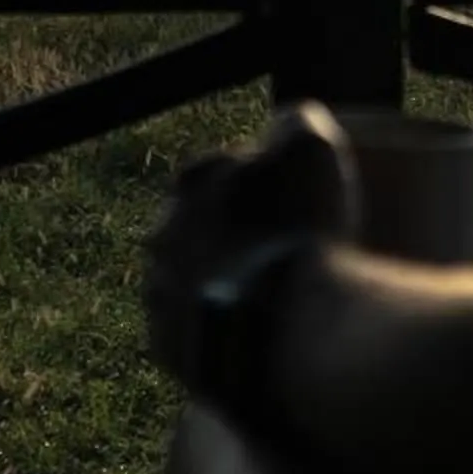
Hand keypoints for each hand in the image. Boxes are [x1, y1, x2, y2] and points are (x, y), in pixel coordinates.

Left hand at [143, 101, 359, 388]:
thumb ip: (299, 121)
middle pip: (196, 227)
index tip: (290, 201)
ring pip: (188, 282)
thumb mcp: (313, 152)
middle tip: (283, 249)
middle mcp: (162, 238)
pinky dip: (220, 331)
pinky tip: (257, 335)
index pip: (216, 170)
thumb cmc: (303, 234)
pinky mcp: (168, 354)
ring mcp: (160, 298)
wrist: (289, 334)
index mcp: (191, 186)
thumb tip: (289, 119)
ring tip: (274, 298)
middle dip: (229, 234)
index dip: (255, 181)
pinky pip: (192, 335)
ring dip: (221, 284)